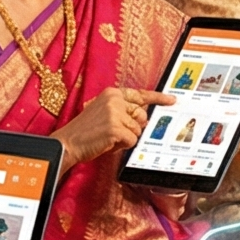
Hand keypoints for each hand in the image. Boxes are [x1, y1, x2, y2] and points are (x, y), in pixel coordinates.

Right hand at [54, 86, 176, 168]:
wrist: (68, 142)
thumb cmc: (85, 131)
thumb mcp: (103, 113)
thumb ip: (123, 111)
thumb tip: (144, 119)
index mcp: (111, 93)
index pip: (140, 94)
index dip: (157, 98)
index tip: (171, 100)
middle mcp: (114, 100)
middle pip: (142, 116)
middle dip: (134, 128)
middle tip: (115, 133)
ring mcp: (115, 113)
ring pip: (137, 130)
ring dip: (125, 139)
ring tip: (107, 138)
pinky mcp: (115, 128)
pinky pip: (132, 140)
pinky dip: (122, 146)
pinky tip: (108, 143)